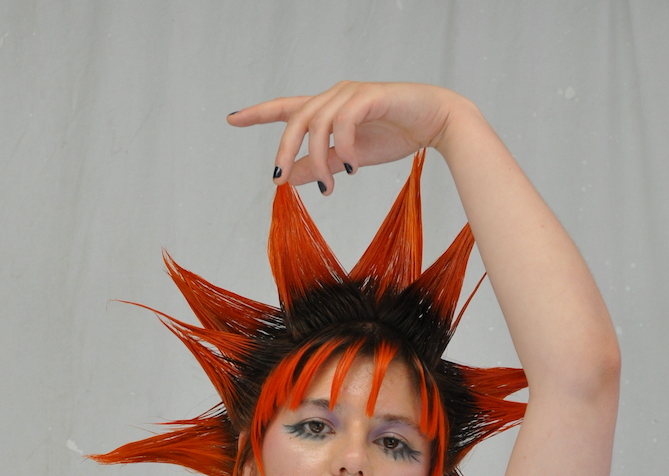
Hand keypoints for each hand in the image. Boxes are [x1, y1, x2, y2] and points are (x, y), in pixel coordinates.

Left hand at [227, 81, 459, 193]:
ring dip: (318, 159)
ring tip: (331, 187)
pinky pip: (343, 123)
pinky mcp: (369, 96)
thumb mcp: (350, 160)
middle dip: (284, 152)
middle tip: (279, 181)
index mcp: (327, 109)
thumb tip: (291, 179)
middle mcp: (334, 96)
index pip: (286, 108)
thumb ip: (321, 166)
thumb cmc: (396, 136)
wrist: (436, 122)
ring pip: (317, 124)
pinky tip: (353, 168)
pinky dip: (344, 149)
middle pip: (295, 119)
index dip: (258, 114)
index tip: (232, 120)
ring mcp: (351, 94)